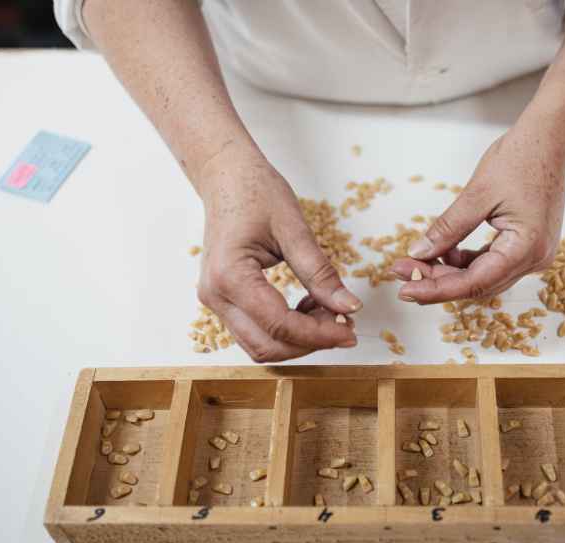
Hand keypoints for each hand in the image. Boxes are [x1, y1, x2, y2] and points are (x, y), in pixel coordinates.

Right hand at [196, 146, 361, 361]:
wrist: (225, 175)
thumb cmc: (255, 192)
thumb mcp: (294, 229)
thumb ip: (320, 272)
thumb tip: (349, 307)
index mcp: (230, 275)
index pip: (280, 325)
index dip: (319, 335)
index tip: (350, 332)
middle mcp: (215, 295)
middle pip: (267, 345)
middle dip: (310, 342)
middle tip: (344, 325)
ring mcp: (215, 300)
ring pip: (259, 344)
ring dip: (297, 339)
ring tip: (327, 312)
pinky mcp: (223, 300)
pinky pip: (254, 330)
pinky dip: (285, 329)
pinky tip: (308, 305)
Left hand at [393, 124, 564, 302]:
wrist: (550, 138)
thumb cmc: (520, 157)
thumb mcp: (476, 194)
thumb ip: (447, 228)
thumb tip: (418, 253)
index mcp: (526, 248)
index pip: (474, 283)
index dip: (437, 289)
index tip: (406, 290)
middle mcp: (535, 259)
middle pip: (478, 284)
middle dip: (438, 281)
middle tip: (401, 271)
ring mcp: (534, 254)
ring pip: (484, 277)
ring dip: (450, 272)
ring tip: (417, 260)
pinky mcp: (529, 246)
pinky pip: (493, 264)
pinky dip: (467, 261)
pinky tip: (444, 252)